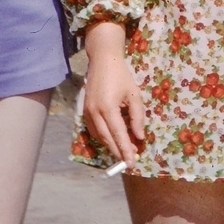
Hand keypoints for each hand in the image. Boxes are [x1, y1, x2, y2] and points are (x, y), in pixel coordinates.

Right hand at [81, 22, 147, 166]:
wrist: (103, 61)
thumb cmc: (121, 76)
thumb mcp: (134, 94)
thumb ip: (137, 117)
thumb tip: (139, 137)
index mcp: (108, 108)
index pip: (118, 134)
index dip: (125, 150)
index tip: (131, 163)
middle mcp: (95, 112)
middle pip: (107, 138)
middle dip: (118, 151)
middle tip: (128, 161)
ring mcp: (87, 112)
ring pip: (98, 136)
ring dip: (110, 146)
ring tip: (122, 153)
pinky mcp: (84, 110)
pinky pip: (93, 130)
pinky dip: (102, 138)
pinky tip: (111, 141)